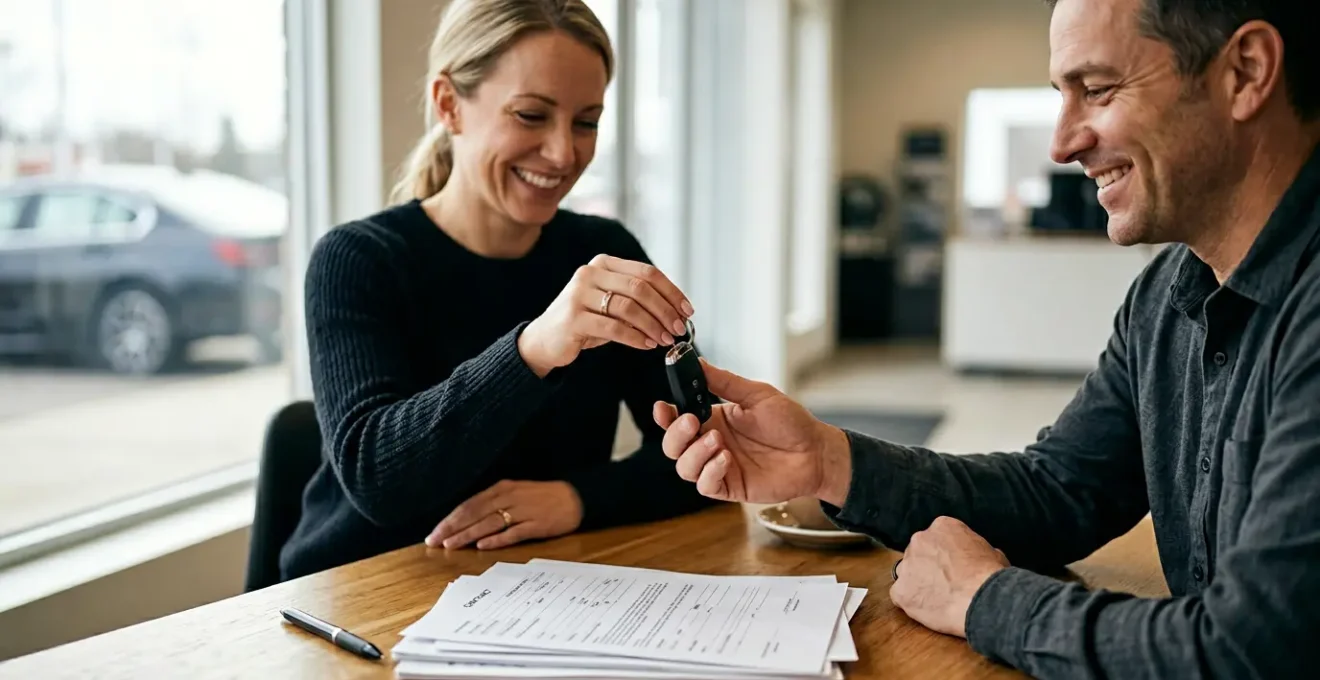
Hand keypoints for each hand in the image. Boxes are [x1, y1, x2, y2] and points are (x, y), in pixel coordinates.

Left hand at [425, 480, 583, 549]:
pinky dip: (497, 539)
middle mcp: (509, 498)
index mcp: (502, 489)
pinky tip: (483, 546)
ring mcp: (523, 511)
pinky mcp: (536, 524)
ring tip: (451, 545)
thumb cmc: (542, 497)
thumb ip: (493, 504)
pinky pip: (513, 532)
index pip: (469, 505)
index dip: (450, 519)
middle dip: (452, 528)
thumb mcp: (515, 493)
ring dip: (468, 535)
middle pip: (475, 513)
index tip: (434, 532)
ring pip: (489, 523)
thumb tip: (468, 520)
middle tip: (434, 541)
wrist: (575, 497)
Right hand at [519, 254, 694, 375]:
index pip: (647, 272)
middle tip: (678, 328)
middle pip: (640, 287)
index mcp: (604, 264)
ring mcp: (579, 294)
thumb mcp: (611, 304)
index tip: (687, 310)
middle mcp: (590, 273)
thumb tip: (675, 311)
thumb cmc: (584, 322)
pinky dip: (635, 337)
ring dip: (652, 325)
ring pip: (628, 307)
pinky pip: (613, 327)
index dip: (671, 291)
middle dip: (665, 310)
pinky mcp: (573, 318)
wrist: (545, 339)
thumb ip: (637, 300)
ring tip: (664, 339)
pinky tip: (646, 345)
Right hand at [652, 359, 853, 505]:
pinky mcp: (730, 487)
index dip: (664, 416)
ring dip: (695, 453)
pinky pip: (706, 485)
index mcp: (714, 419)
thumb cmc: (790, 422)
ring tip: (718, 441)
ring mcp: (719, 466)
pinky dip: (710, 472)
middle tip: (694, 422)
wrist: (815, 451)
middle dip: (676, 434)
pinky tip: (726, 459)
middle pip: (673, 446)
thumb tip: (698, 362)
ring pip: (684, 467)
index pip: (677, 419)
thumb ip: (725, 382)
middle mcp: (711, 443)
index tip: (663, 407)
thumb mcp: (757, 395)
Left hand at [890, 516, 1009, 637]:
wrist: (983, 599)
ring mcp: (907, 565)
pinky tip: (929, 609)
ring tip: (937, 599)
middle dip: (928, 567)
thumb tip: (978, 556)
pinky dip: (912, 602)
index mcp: (942, 527)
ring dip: (917, 583)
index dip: (945, 555)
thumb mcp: (992, 552)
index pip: (937, 537)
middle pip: (918, 553)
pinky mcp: (900, 590)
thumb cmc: (991, 576)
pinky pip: (900, 595)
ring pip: (906, 573)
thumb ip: (975, 549)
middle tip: (944, 584)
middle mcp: (920, 540)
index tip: (953, 567)